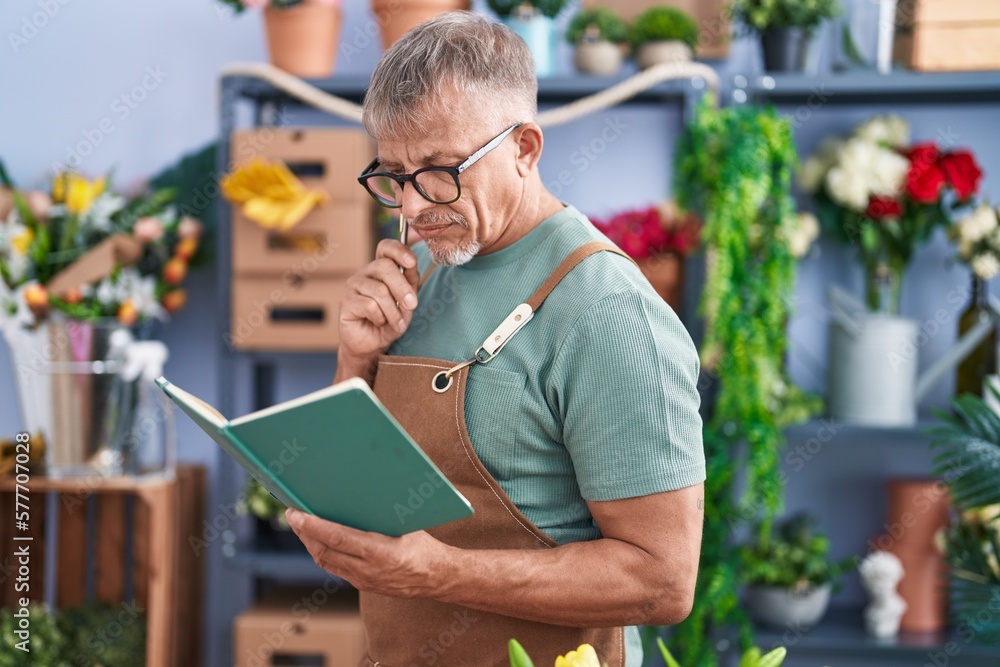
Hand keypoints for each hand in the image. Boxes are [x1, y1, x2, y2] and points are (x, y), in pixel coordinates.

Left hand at [285, 508, 448, 598]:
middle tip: (292, 515)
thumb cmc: (424, 546)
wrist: (436, 577)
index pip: (337, 538)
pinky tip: (319, 541)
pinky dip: (323, 552)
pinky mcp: (362, 584)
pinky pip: (335, 568)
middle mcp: (367, 569)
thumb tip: (361, 490)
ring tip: (301, 526)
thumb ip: (381, 514)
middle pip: (324, 550)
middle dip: (304, 532)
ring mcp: (363, 580)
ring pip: (325, 561)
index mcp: (379, 552)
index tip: (296, 514)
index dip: (313, 526)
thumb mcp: (405, 525)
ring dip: (310, 543)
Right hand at [337, 240, 419, 379]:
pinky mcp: (346, 302)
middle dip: (403, 288)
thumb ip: (410, 284)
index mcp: (381, 269)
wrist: (371, 345)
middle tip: (412, 305)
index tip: (411, 262)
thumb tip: (411, 267)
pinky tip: (378, 323)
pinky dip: (380, 318)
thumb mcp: (406, 303)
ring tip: (395, 323)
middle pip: (385, 267)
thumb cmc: (389, 322)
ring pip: (380, 290)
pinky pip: (370, 305)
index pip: (385, 248)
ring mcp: (353, 286)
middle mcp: (365, 273)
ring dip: (393, 311)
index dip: (398, 250)